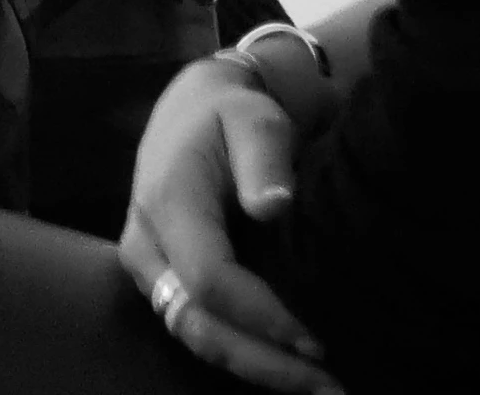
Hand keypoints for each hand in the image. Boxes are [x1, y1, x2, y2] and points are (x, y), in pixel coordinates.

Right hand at [119, 59, 339, 393]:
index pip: (209, 280)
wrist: (195, 112)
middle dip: (265, 363)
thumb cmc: (232, 114)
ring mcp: (150, 268)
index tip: (320, 341)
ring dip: (257, 369)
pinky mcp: (163, 282)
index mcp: (166, 202)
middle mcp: (147, 244)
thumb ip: (264, 158)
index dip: (264, 318)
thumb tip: (274, 207)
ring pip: (195, 336)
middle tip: (333, 387)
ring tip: (321, 386)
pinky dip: (245, 356)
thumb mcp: (253, 118)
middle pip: (196, 324)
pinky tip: (292, 369)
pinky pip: (198, 330)